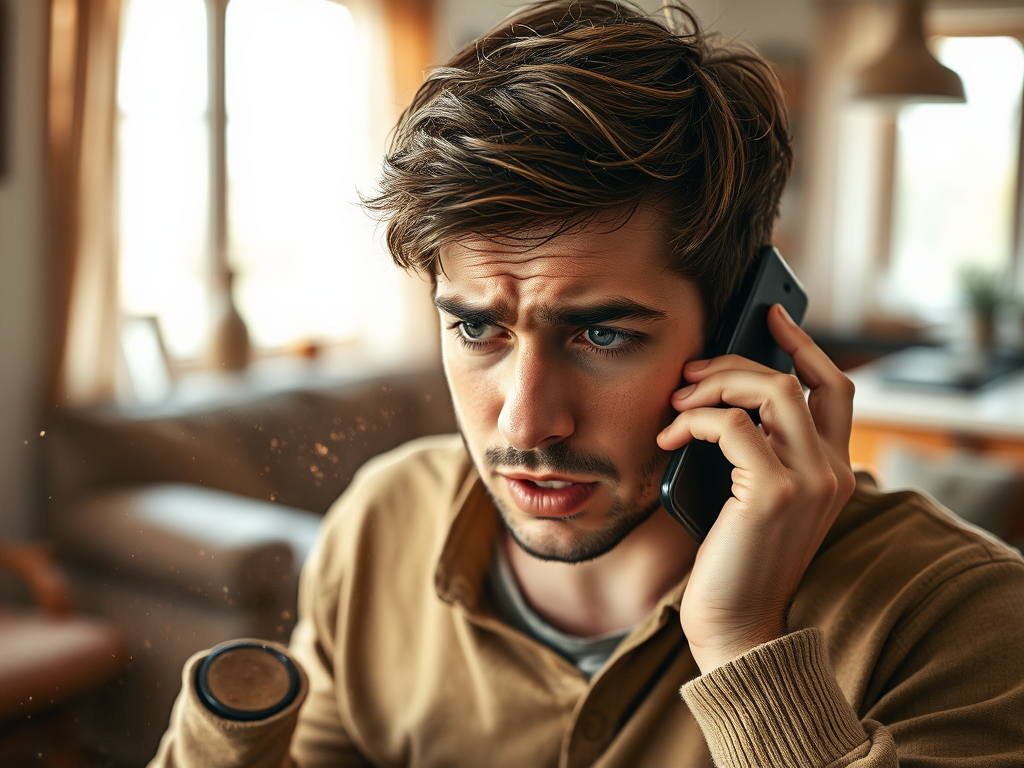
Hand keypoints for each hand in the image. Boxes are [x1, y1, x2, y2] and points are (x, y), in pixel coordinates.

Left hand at [656, 304, 855, 673]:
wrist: (735, 624)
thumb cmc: (735, 559)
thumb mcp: (755, 495)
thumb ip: (757, 449)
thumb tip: (721, 394)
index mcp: (833, 469)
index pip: (833, 387)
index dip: (804, 345)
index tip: (770, 316)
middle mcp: (833, 471)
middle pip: (793, 378)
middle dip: (734, 365)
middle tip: (690, 374)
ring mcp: (810, 480)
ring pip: (768, 390)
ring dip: (712, 388)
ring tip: (676, 405)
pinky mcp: (775, 491)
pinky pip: (730, 425)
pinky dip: (692, 421)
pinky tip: (668, 438)